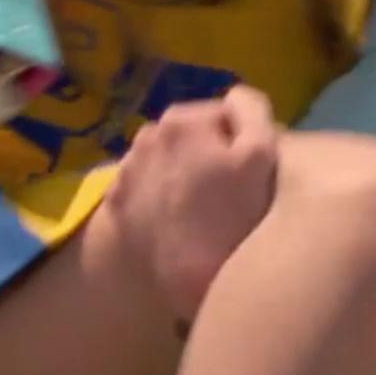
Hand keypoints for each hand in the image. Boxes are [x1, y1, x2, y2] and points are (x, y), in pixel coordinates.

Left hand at [106, 86, 280, 321]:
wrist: (183, 279)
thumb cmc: (231, 217)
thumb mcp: (261, 156)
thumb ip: (252, 111)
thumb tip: (235, 95)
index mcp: (182, 118)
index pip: (225, 117)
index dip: (243, 144)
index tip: (250, 175)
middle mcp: (145, 134)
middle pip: (191, 137)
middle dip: (208, 155)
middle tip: (226, 194)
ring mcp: (125, 169)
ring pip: (166, 161)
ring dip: (181, 173)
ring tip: (198, 210)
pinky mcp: (115, 203)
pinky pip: (145, 188)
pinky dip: (158, 196)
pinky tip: (173, 221)